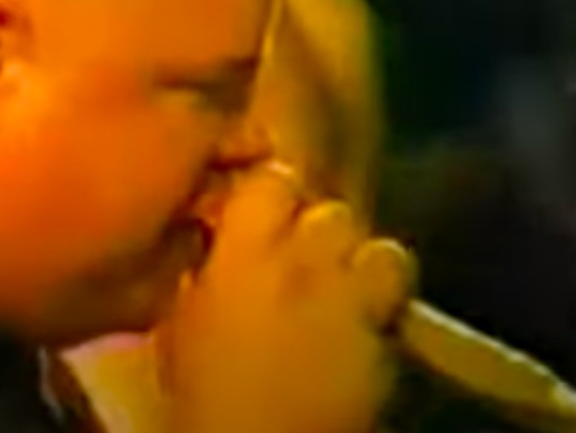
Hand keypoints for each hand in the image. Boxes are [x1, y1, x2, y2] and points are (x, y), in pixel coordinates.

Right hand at [161, 162, 413, 432]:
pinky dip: (381, 315)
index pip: (273, 182)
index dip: (271, 195)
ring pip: (382, 252)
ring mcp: (352, 303)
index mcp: (246, 253)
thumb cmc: (202, 394)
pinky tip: (358, 335)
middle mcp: (306, 265)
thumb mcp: (181, 325)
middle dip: (320, 232)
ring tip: (345, 291)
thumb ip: (205, 276)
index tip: (261, 212)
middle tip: (300, 260)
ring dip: (365, 266)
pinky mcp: (384, 344)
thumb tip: (215, 254)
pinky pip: (393, 309)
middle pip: (332, 215)